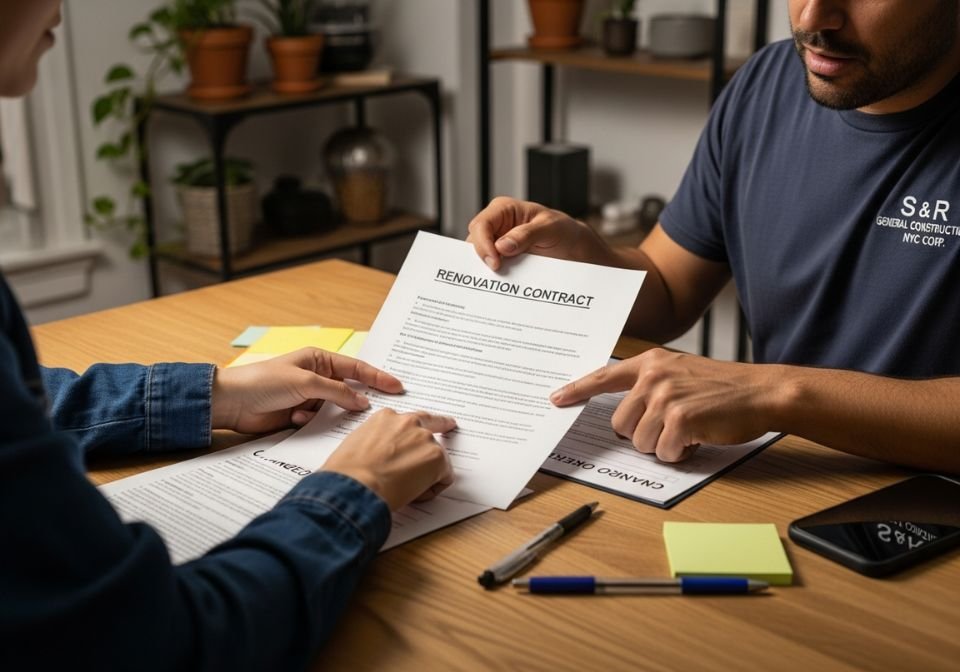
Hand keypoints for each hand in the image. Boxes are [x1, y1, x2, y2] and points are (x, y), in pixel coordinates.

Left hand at [211, 348, 403, 434]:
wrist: (231, 404)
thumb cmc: (264, 383)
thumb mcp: (305, 382)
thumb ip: (336, 392)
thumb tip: (362, 402)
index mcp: (319, 360)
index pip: (356, 368)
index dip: (377, 377)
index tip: (397, 387)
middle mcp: (317, 377)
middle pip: (348, 390)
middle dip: (357, 400)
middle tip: (376, 411)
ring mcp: (309, 397)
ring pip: (334, 409)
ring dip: (330, 414)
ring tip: (318, 413)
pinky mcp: (299, 416)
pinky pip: (319, 422)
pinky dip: (313, 422)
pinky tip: (296, 418)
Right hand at [323, 409, 456, 509]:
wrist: (354, 485)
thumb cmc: (347, 473)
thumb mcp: (356, 446)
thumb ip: (375, 444)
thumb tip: (380, 458)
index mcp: (385, 418)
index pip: (406, 420)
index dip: (412, 432)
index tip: (419, 430)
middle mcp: (407, 422)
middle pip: (432, 423)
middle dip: (441, 425)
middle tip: (450, 425)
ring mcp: (424, 438)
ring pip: (436, 456)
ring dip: (427, 472)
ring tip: (406, 489)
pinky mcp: (436, 457)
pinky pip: (444, 476)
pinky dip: (434, 488)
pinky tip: (415, 495)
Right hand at [467, 196, 610, 270]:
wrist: (573, 250)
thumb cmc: (563, 232)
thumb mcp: (550, 228)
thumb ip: (526, 234)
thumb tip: (502, 245)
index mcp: (503, 209)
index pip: (482, 225)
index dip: (483, 244)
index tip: (495, 262)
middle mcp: (496, 226)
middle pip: (475, 243)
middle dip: (482, 259)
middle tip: (496, 274)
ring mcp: (496, 245)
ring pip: (479, 259)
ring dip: (487, 271)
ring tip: (499, 282)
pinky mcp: (501, 261)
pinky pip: (490, 270)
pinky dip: (494, 278)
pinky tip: (502, 285)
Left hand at [549, 349, 781, 461]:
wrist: (761, 391)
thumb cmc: (722, 388)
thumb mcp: (680, 372)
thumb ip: (650, 385)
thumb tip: (623, 417)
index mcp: (650, 363)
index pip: (603, 377)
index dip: (577, 390)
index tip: (555, 400)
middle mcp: (653, 377)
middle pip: (620, 424)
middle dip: (642, 435)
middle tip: (670, 427)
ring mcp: (665, 397)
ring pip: (640, 442)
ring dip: (664, 446)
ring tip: (689, 429)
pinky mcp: (680, 419)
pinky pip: (664, 453)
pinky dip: (680, 454)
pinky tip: (698, 438)